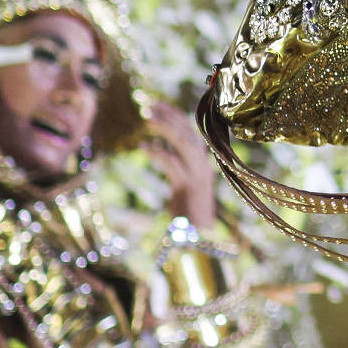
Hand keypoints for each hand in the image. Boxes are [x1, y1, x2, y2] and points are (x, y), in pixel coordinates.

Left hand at [142, 99, 216, 225]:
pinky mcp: (189, 187)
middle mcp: (203, 166)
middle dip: (171, 116)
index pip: (192, 131)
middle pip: (190, 132)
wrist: (198, 243)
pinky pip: (173, 163)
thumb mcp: (181, 186)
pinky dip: (159, 152)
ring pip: (186, 143)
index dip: (175, 115)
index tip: (157, 105)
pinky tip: (144, 146)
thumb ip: (175, 165)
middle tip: (149, 106)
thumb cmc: (187, 216)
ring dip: (167, 128)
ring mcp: (198, 176)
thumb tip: (157, 146)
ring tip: (148, 118)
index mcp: (202, 164)